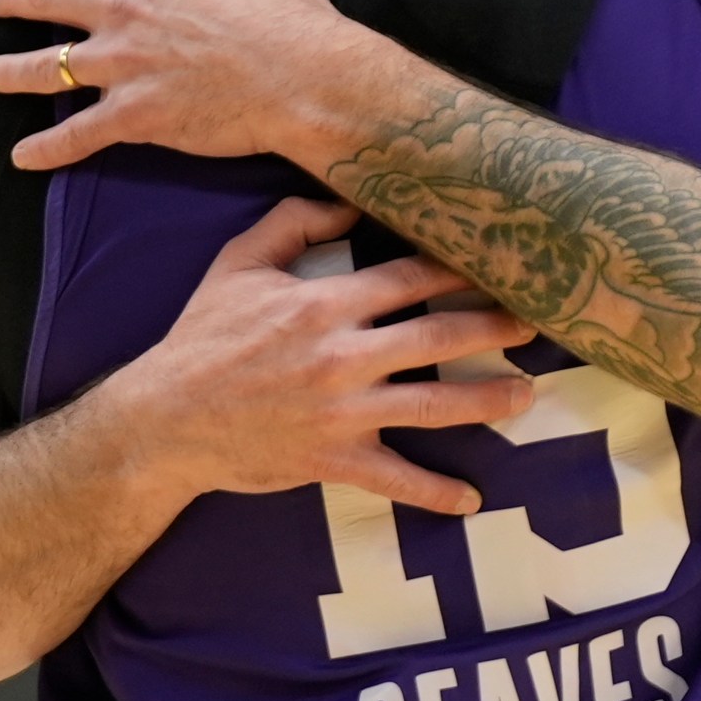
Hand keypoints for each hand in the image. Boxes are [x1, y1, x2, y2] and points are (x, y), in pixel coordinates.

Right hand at [105, 198, 537, 516]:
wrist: (163, 421)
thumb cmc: (201, 338)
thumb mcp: (237, 266)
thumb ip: (292, 225)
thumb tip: (347, 201)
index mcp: (325, 303)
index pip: (411, 277)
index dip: (459, 269)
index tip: (499, 263)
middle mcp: (344, 356)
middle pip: (440, 335)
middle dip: (494, 327)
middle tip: (537, 322)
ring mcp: (343, 412)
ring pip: (435, 404)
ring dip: (488, 400)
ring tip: (526, 395)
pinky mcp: (333, 460)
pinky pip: (396, 479)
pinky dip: (435, 492)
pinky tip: (471, 498)